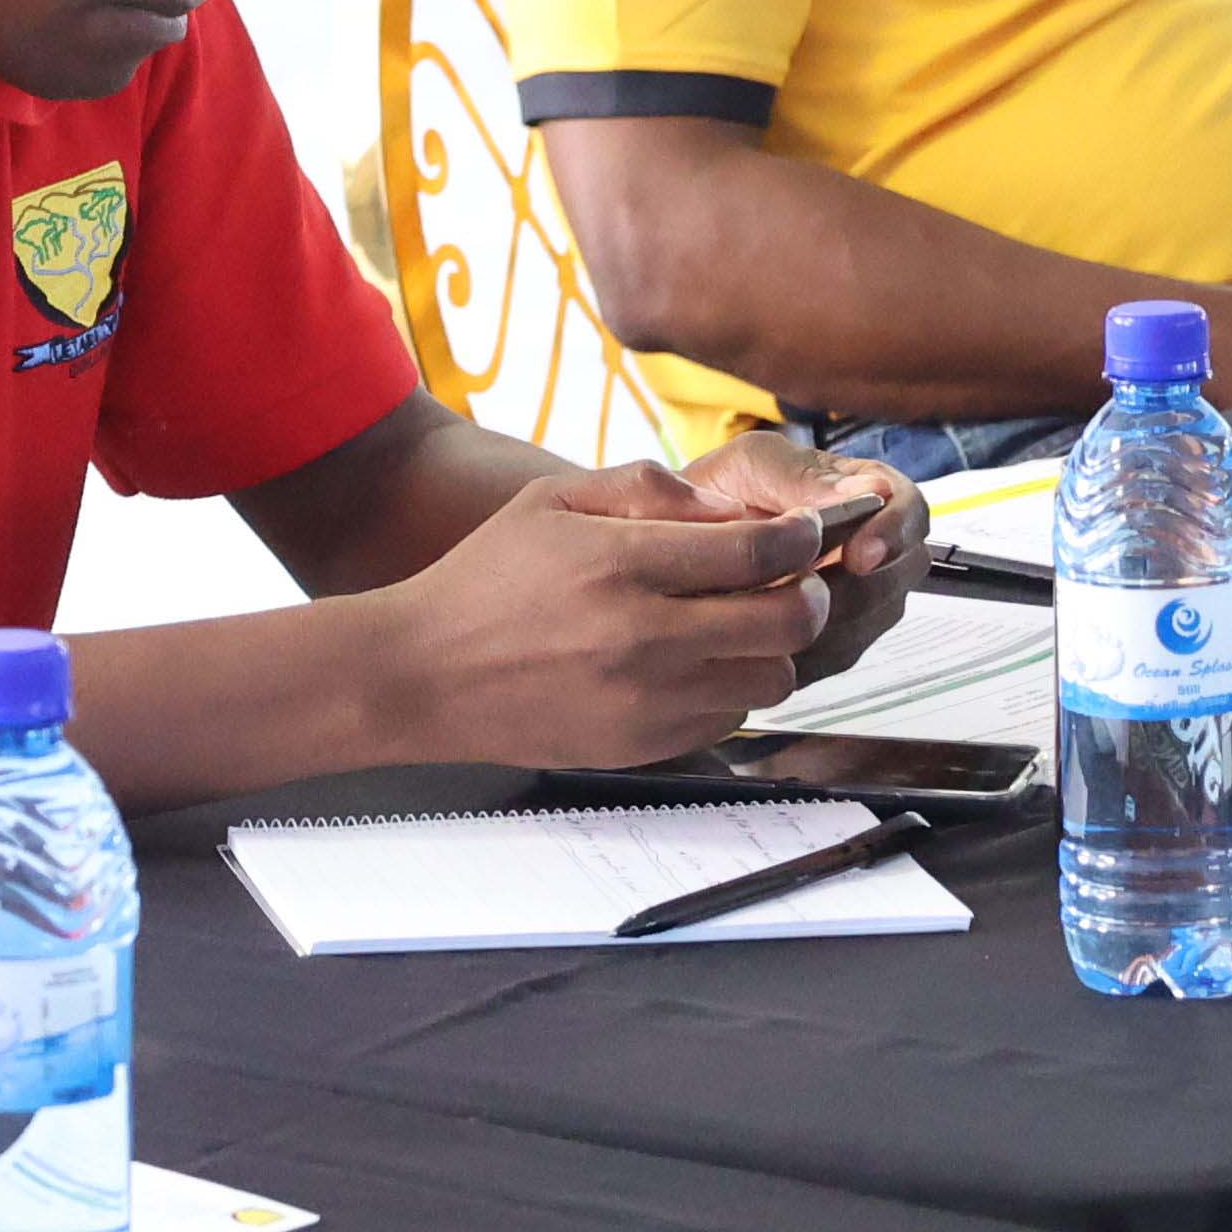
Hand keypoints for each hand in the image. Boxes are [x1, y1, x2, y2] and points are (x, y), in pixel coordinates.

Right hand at [367, 463, 836, 769]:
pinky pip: (729, 718)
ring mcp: (647, 699)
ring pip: (772, 677)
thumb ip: (645, 487)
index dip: (802, 537)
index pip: (759, 551)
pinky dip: (727, 689)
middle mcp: (642, 635)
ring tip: (737, 627)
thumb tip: (732, 510)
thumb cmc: (486, 579)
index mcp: (619, 562)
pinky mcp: (643, 745)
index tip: (806, 532)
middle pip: (787, 620)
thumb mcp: (549, 500)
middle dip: (807, 593)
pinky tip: (692, 665)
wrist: (424, 674)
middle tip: (794, 582)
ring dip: (770, 648)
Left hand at [682, 431, 928, 684]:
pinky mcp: (833, 642)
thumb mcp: (750, 467)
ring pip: (874, 618)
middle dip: (861, 584)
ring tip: (774, 609)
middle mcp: (876, 548)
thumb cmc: (719, 492)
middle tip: (806, 589)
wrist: (672, 541)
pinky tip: (768, 638)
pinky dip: (809, 647)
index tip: (859, 554)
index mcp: (867, 493)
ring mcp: (859, 598)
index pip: (912, 511)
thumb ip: (802, 476)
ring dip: (831, 618)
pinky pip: (840, 654)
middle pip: (902, 572)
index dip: (895, 534)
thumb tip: (871, 491)